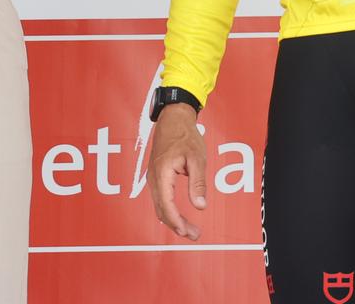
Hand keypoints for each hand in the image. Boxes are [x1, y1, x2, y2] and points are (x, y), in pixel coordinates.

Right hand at [145, 103, 207, 240]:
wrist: (173, 118)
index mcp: (162, 174)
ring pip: (160, 206)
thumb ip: (198, 182)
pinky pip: (160, 199)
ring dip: (173, 220)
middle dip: (177, 225)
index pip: (166, 204)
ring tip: (190, 229)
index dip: (176, 221)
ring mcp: (153, 178)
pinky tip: (179, 216)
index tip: (187, 231)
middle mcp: (154, 178)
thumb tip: (200, 206)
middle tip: (194, 234)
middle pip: (162, 210)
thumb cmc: (185, 136)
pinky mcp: (157, 177)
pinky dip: (169, 210)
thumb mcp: (197, 158)